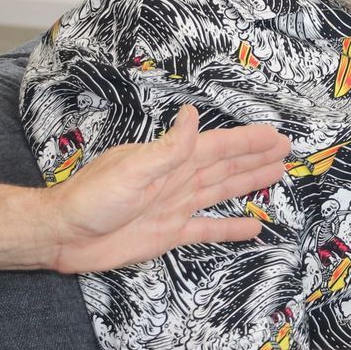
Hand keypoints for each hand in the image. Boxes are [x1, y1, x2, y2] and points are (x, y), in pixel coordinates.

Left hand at [42, 106, 289, 273]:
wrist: (65, 234)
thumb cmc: (92, 198)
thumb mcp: (132, 168)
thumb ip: (168, 148)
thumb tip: (192, 115)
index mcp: (170, 161)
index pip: (218, 147)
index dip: (247, 142)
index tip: (274, 135)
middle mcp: (177, 180)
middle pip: (225, 165)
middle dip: (254, 157)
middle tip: (284, 149)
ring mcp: (175, 206)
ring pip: (220, 191)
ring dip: (247, 182)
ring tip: (275, 174)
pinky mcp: (169, 233)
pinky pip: (208, 229)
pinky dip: (230, 228)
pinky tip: (251, 227)